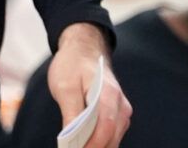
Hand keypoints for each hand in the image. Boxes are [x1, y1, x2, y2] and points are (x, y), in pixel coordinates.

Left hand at [46, 23, 130, 147]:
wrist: (84, 50)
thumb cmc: (73, 66)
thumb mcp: (65, 86)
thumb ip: (70, 112)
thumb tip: (69, 138)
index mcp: (109, 94)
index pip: (105, 128)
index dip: (91, 146)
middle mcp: (121, 104)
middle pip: (111, 137)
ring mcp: (121, 110)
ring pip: (113, 139)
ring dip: (97, 147)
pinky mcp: (117, 115)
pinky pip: (111, 135)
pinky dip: (100, 143)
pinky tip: (84, 145)